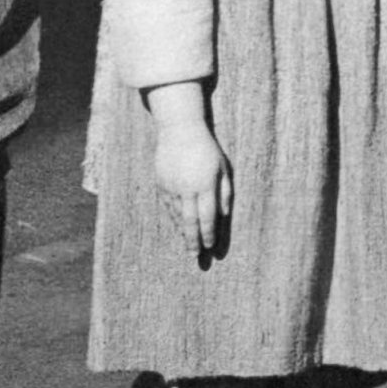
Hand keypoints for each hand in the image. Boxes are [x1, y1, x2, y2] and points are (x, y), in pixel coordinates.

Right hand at [145, 85, 230, 254]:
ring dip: (183, 232)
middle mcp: (187, 188)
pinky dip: (174, 219)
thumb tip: (224, 215)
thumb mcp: (223, 167)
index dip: (208, 234)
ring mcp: (172, 187)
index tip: (210, 247)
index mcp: (205, 184)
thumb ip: (225, 192)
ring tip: (189, 245)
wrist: (179, 131)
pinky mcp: (161, 184)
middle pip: (190, 222)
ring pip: (177, 216)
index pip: (207, 216)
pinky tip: (179, 227)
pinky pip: (168, 207)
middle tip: (195, 256)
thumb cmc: (207, 149)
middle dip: (193, 241)